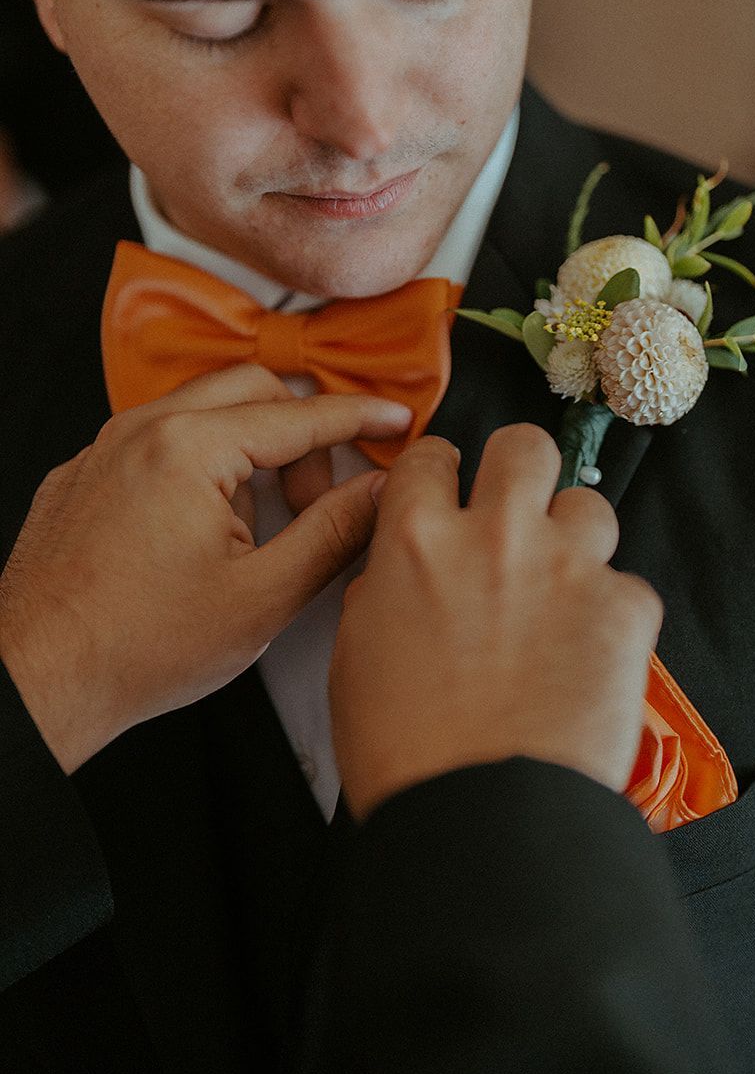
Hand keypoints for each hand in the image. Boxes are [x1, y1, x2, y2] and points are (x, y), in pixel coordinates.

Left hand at [0, 365, 411, 773]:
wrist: (38, 682)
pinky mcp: (82, 475)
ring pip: (202, 412)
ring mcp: (103, 449)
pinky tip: (205, 531)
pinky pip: (157, 441)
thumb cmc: (137, 647)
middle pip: (250, 391)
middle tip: (317, 499)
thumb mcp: (264, 596)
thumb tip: (381, 490)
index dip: (360, 418)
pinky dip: (200, 465)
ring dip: (248, 450)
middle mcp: (140, 430)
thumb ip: (335, 531)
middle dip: (299, 434)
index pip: (299, 415)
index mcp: (189, 447)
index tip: (397, 420)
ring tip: (259, 526)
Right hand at [329, 424, 662, 820]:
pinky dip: (612, 615)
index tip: (451, 486)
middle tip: (519, 511)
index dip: (442, 470)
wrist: (480, 819)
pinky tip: (588, 657)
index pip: (433, 457)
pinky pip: (628, 585)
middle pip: (525, 447)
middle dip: (522, 470)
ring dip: (576, 541)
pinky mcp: (624, 608)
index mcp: (417, 540)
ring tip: (562, 593)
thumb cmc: (406, 753)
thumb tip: (402, 572)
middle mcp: (496, 535)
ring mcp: (567, 567)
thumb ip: (384, 589)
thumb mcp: (356, 656)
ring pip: (589, 506)